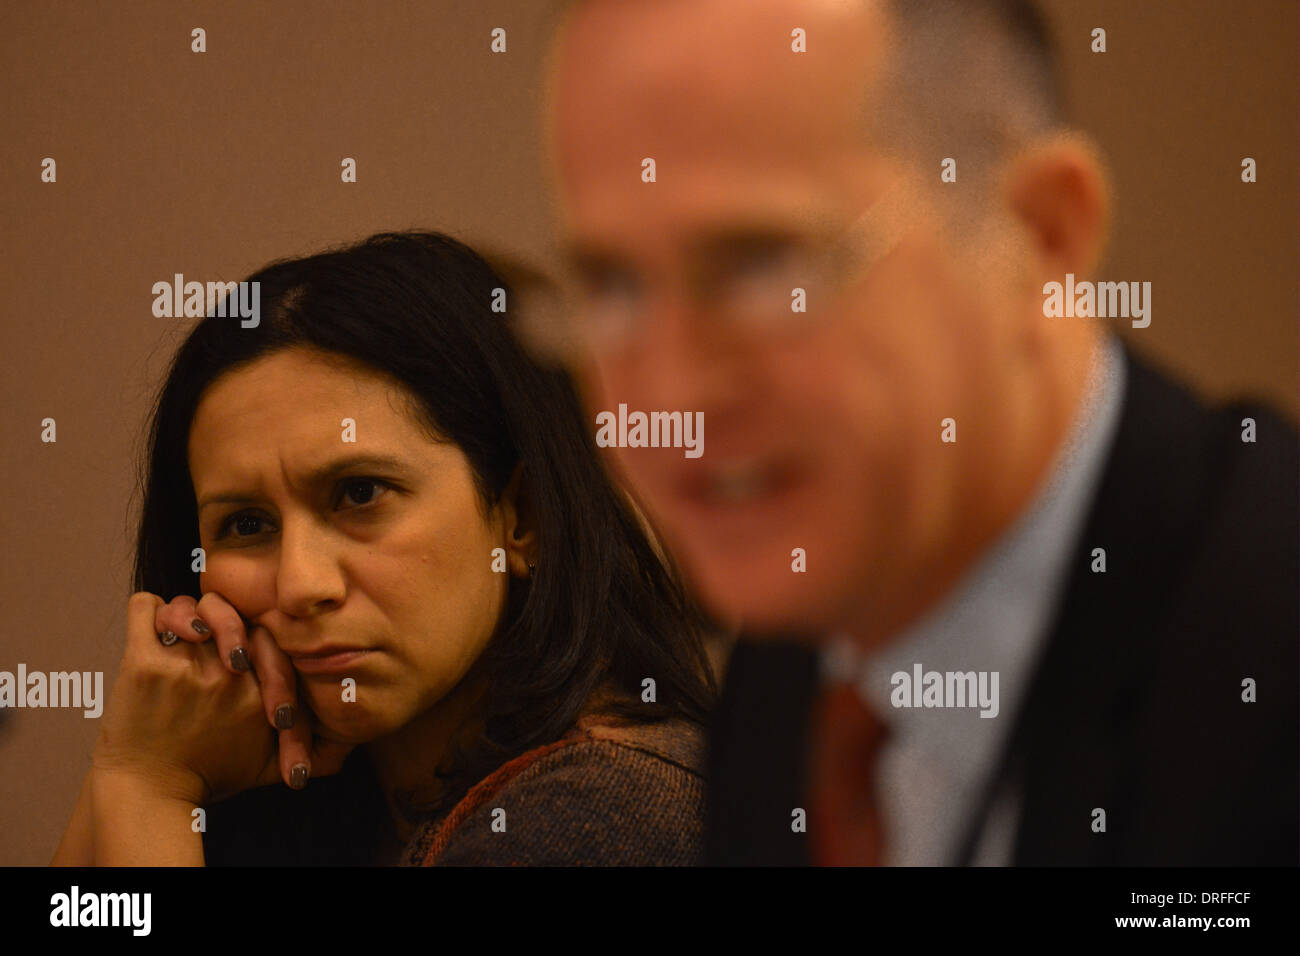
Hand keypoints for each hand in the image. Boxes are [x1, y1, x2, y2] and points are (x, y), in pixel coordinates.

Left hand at [94, 591, 353, 804]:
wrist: (148, 796)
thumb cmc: (208, 778)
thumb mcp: (266, 766)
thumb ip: (301, 747)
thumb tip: (342, 749)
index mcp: (256, 693)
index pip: (268, 639)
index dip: (256, 640)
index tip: (244, 660)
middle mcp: (225, 674)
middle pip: (232, 615)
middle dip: (225, 621)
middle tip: (211, 637)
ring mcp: (183, 666)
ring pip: (191, 606)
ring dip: (187, 614)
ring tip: (187, 631)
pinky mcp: (143, 664)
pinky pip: (146, 609)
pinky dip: (149, 610)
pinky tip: (156, 625)